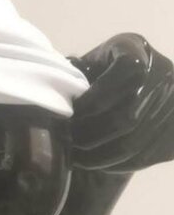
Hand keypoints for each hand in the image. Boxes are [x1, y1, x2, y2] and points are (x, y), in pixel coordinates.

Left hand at [68, 33, 173, 173]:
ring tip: (76, 158)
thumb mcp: (92, 62)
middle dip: (91, 135)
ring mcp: (173, 105)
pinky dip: (115, 164)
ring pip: (133, 143)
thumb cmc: (106, 70)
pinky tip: (97, 162)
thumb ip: (75, 74)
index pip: (123, 72)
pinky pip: (144, 156)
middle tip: (69, 143)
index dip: (94, 98)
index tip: (72, 113)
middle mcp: (163, 74)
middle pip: (126, 116)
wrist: (148, 80)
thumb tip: (53, 94)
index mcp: (136, 49)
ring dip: (99, 157)